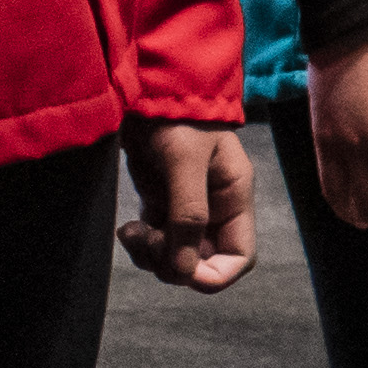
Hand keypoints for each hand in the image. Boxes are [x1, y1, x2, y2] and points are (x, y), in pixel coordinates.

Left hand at [116, 121, 255, 291]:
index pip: (240, 257)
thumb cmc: (177, 119)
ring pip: (176, 257)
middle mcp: (216, 210)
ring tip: (132, 233)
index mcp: (234, 199)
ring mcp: (188, 209)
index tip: (183, 270)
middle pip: (204, 262)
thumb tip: (185, 268)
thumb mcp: (185, 161)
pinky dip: (141, 245)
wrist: (150, 92)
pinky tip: (128, 229)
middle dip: (174, 264)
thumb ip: (187, 213)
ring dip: (152, 256)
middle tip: (148, 241)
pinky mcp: (162, 205)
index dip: (215, 275)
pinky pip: (157, 243)